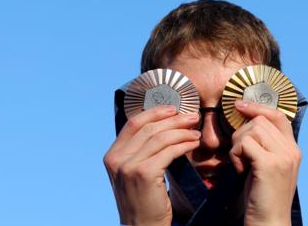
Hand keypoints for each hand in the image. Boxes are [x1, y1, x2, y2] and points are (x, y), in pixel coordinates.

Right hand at [103, 105, 200, 225]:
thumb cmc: (143, 200)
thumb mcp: (133, 172)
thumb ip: (139, 151)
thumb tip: (162, 126)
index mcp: (112, 155)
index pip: (133, 123)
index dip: (154, 112)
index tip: (173, 108)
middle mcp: (117, 159)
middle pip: (149, 127)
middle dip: (174, 119)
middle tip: (192, 117)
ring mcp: (129, 166)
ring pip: (160, 137)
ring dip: (182, 132)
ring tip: (195, 132)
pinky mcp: (144, 173)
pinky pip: (169, 151)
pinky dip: (184, 144)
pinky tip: (193, 144)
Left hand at [230, 100, 300, 225]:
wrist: (269, 221)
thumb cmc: (262, 196)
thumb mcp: (268, 166)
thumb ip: (265, 145)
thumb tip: (248, 120)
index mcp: (293, 149)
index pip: (278, 115)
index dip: (258, 107)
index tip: (240, 105)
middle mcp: (292, 150)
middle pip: (260, 121)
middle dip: (242, 134)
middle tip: (240, 155)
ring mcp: (283, 157)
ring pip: (251, 130)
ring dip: (238, 145)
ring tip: (242, 165)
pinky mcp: (270, 164)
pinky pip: (244, 144)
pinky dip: (235, 156)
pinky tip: (241, 171)